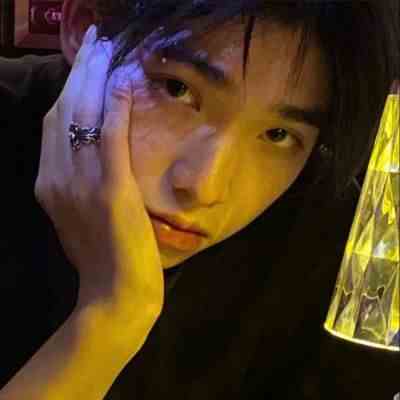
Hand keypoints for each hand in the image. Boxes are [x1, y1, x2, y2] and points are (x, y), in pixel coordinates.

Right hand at [35, 25, 163, 320]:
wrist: (113, 294)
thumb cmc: (101, 258)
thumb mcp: (80, 216)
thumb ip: (78, 183)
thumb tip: (92, 151)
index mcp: (48, 184)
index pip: (54, 124)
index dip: (67, 89)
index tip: (83, 64)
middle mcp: (57, 177)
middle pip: (63, 112)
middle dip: (78, 72)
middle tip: (94, 41)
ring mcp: (82, 183)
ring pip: (81, 118)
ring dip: (94, 79)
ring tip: (105, 49)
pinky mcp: (111, 191)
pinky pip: (109, 140)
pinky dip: (114, 109)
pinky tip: (121, 83)